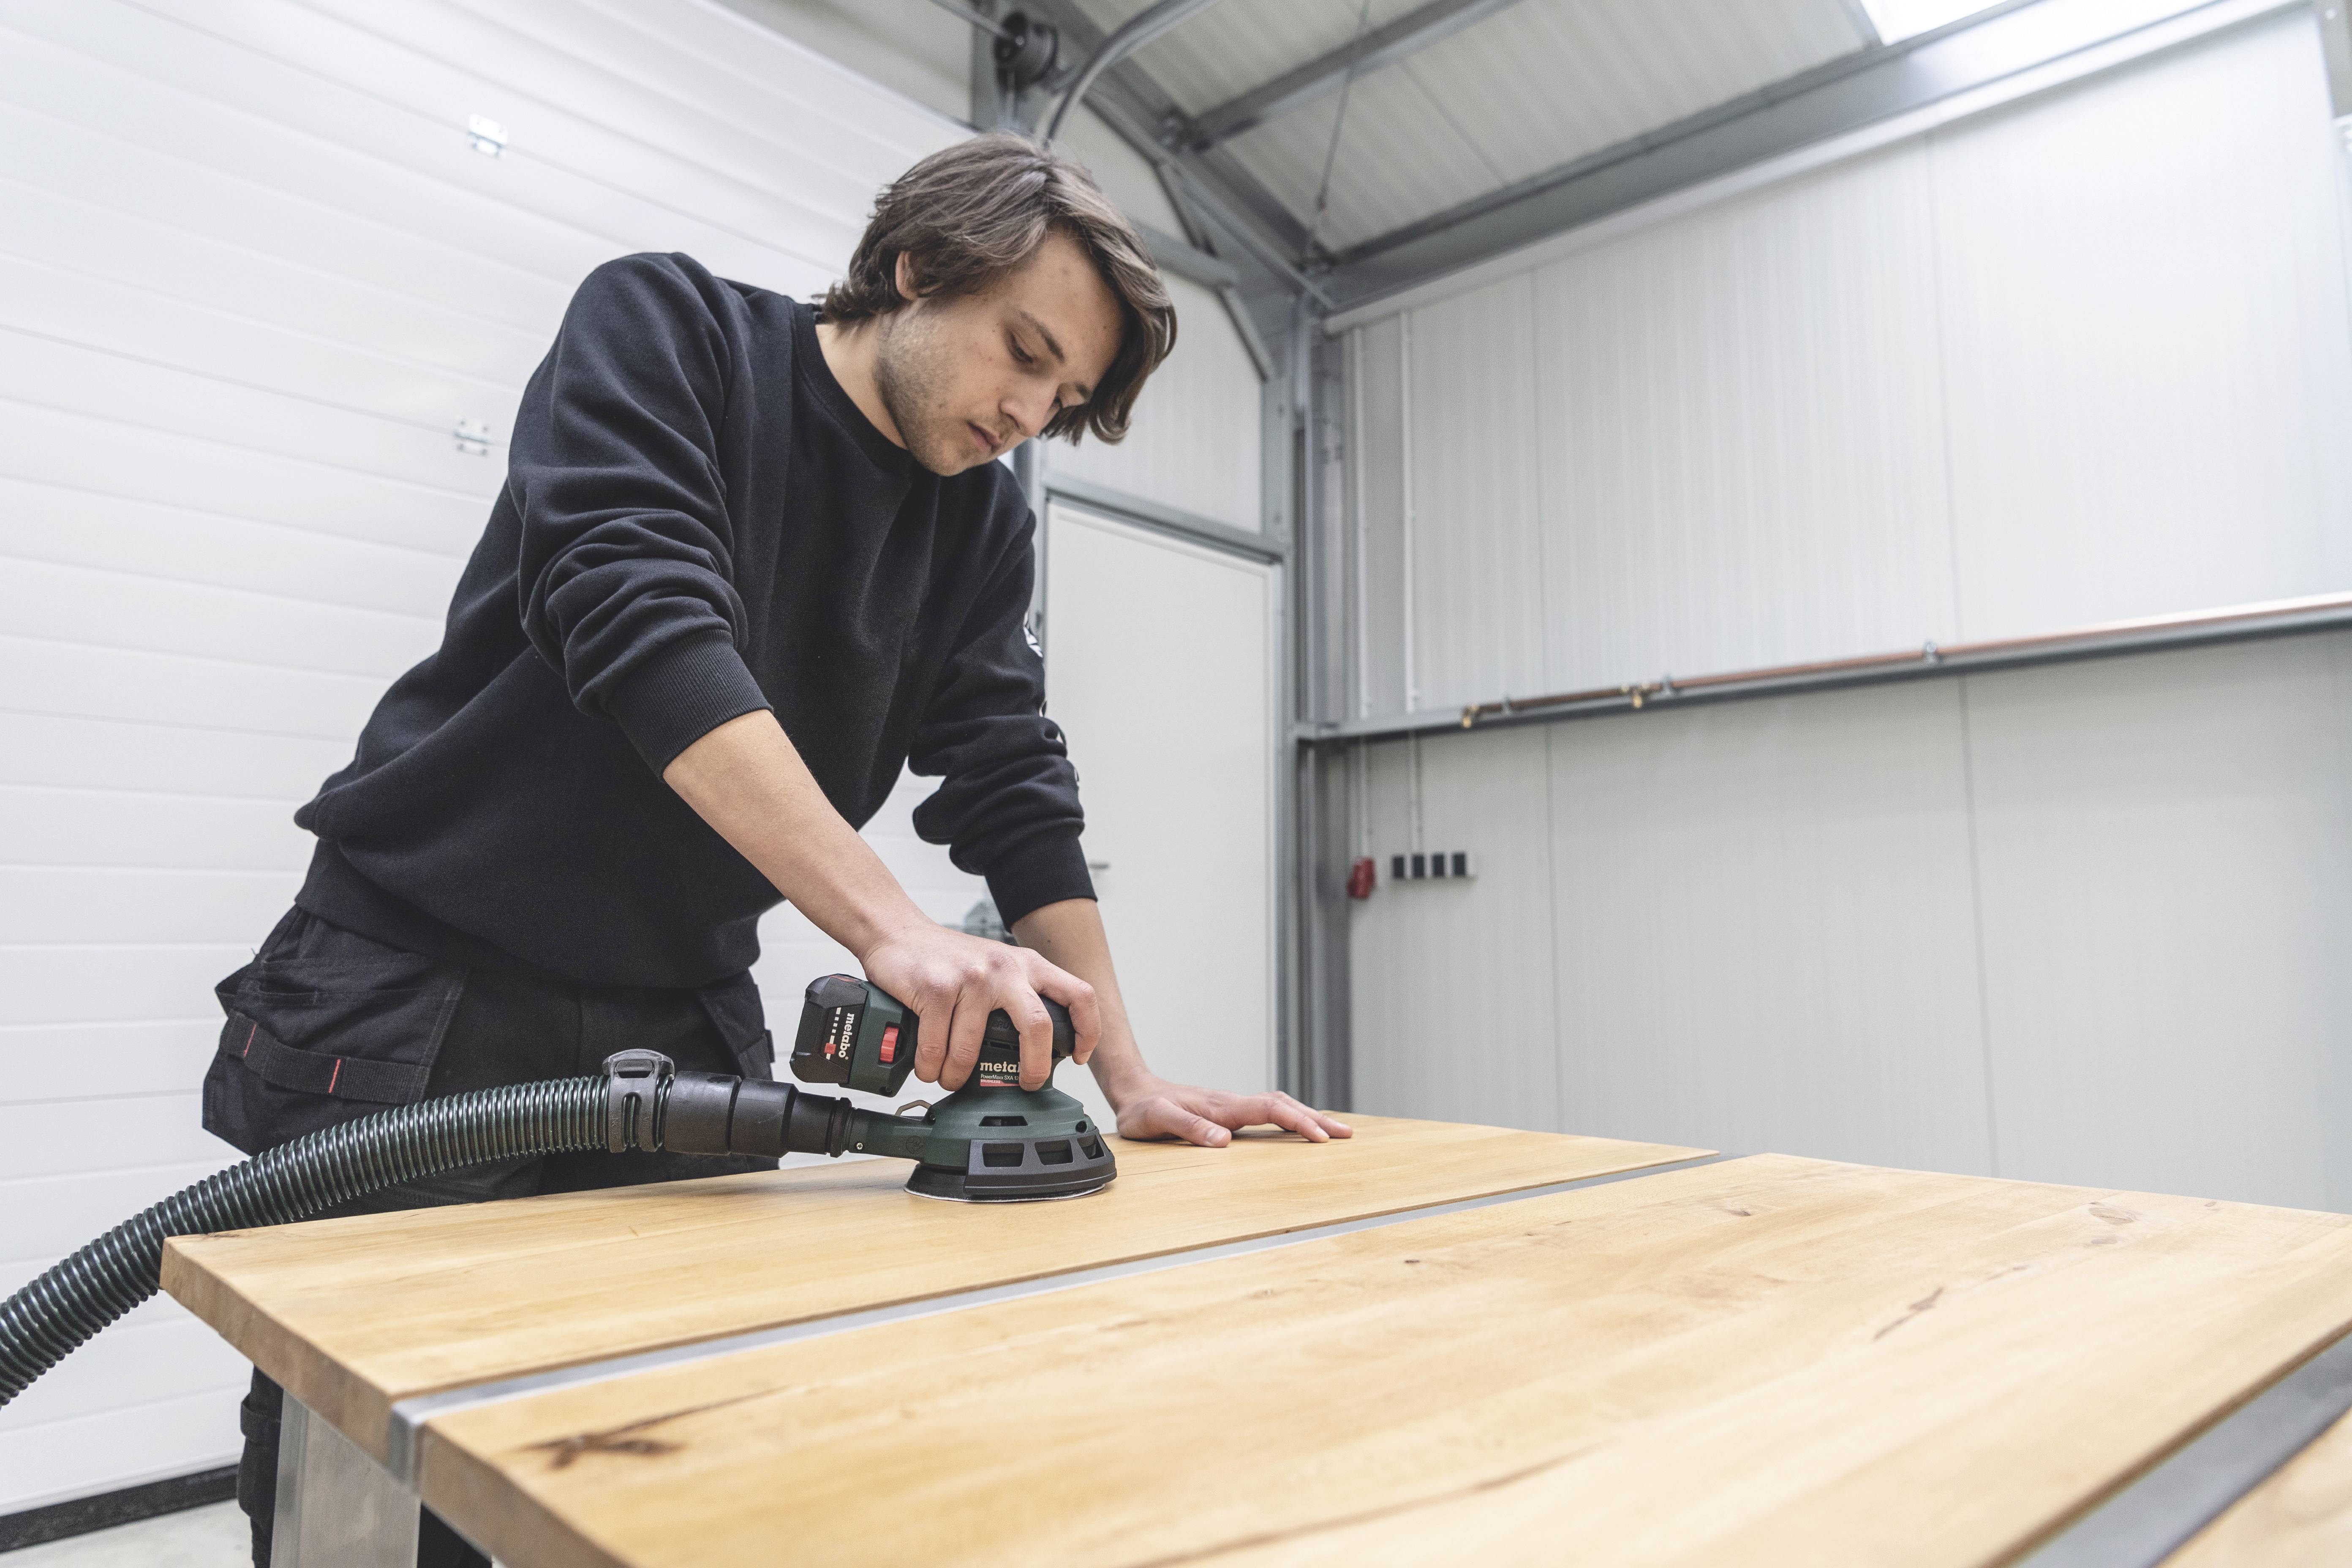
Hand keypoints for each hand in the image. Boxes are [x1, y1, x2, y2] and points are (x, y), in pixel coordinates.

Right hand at [859, 923, 1099, 1091]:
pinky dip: (931, 1067)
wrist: (896, 932)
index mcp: (1028, 965)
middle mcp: (1005, 968)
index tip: (1079, 1056)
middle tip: (1025, 1084)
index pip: (1078, 994)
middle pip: (1038, 1027)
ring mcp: (972, 978)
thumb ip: (1019, 995)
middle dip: (1034, 1067)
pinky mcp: (937, 988)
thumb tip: (1037, 1048)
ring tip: (951, 1079)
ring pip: (975, 1048)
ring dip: (959, 1075)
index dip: (1087, 1030)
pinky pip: (937, 1047)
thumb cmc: (948, 958)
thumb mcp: (997, 966)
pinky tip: (929, 1068)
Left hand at [1110, 1075, 1352, 1146]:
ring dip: (1307, 1117)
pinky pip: (1268, 1112)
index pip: (1270, 1110)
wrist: (1135, 1092)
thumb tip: (1224, 1142)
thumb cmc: (1143, 1110)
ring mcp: (1233, 1107)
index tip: (1320, 1138)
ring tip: (1334, 1132)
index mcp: (1222, 1106)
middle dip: (1316, 1119)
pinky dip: (1291, 1118)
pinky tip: (1299, 1127)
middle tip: (1347, 1135)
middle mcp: (1233, 1103)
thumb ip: (1188, 1129)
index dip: (1298, 1122)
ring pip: (1279, 1107)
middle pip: (1284, 1105)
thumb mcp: (1158, 1120)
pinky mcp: (1229, 1113)